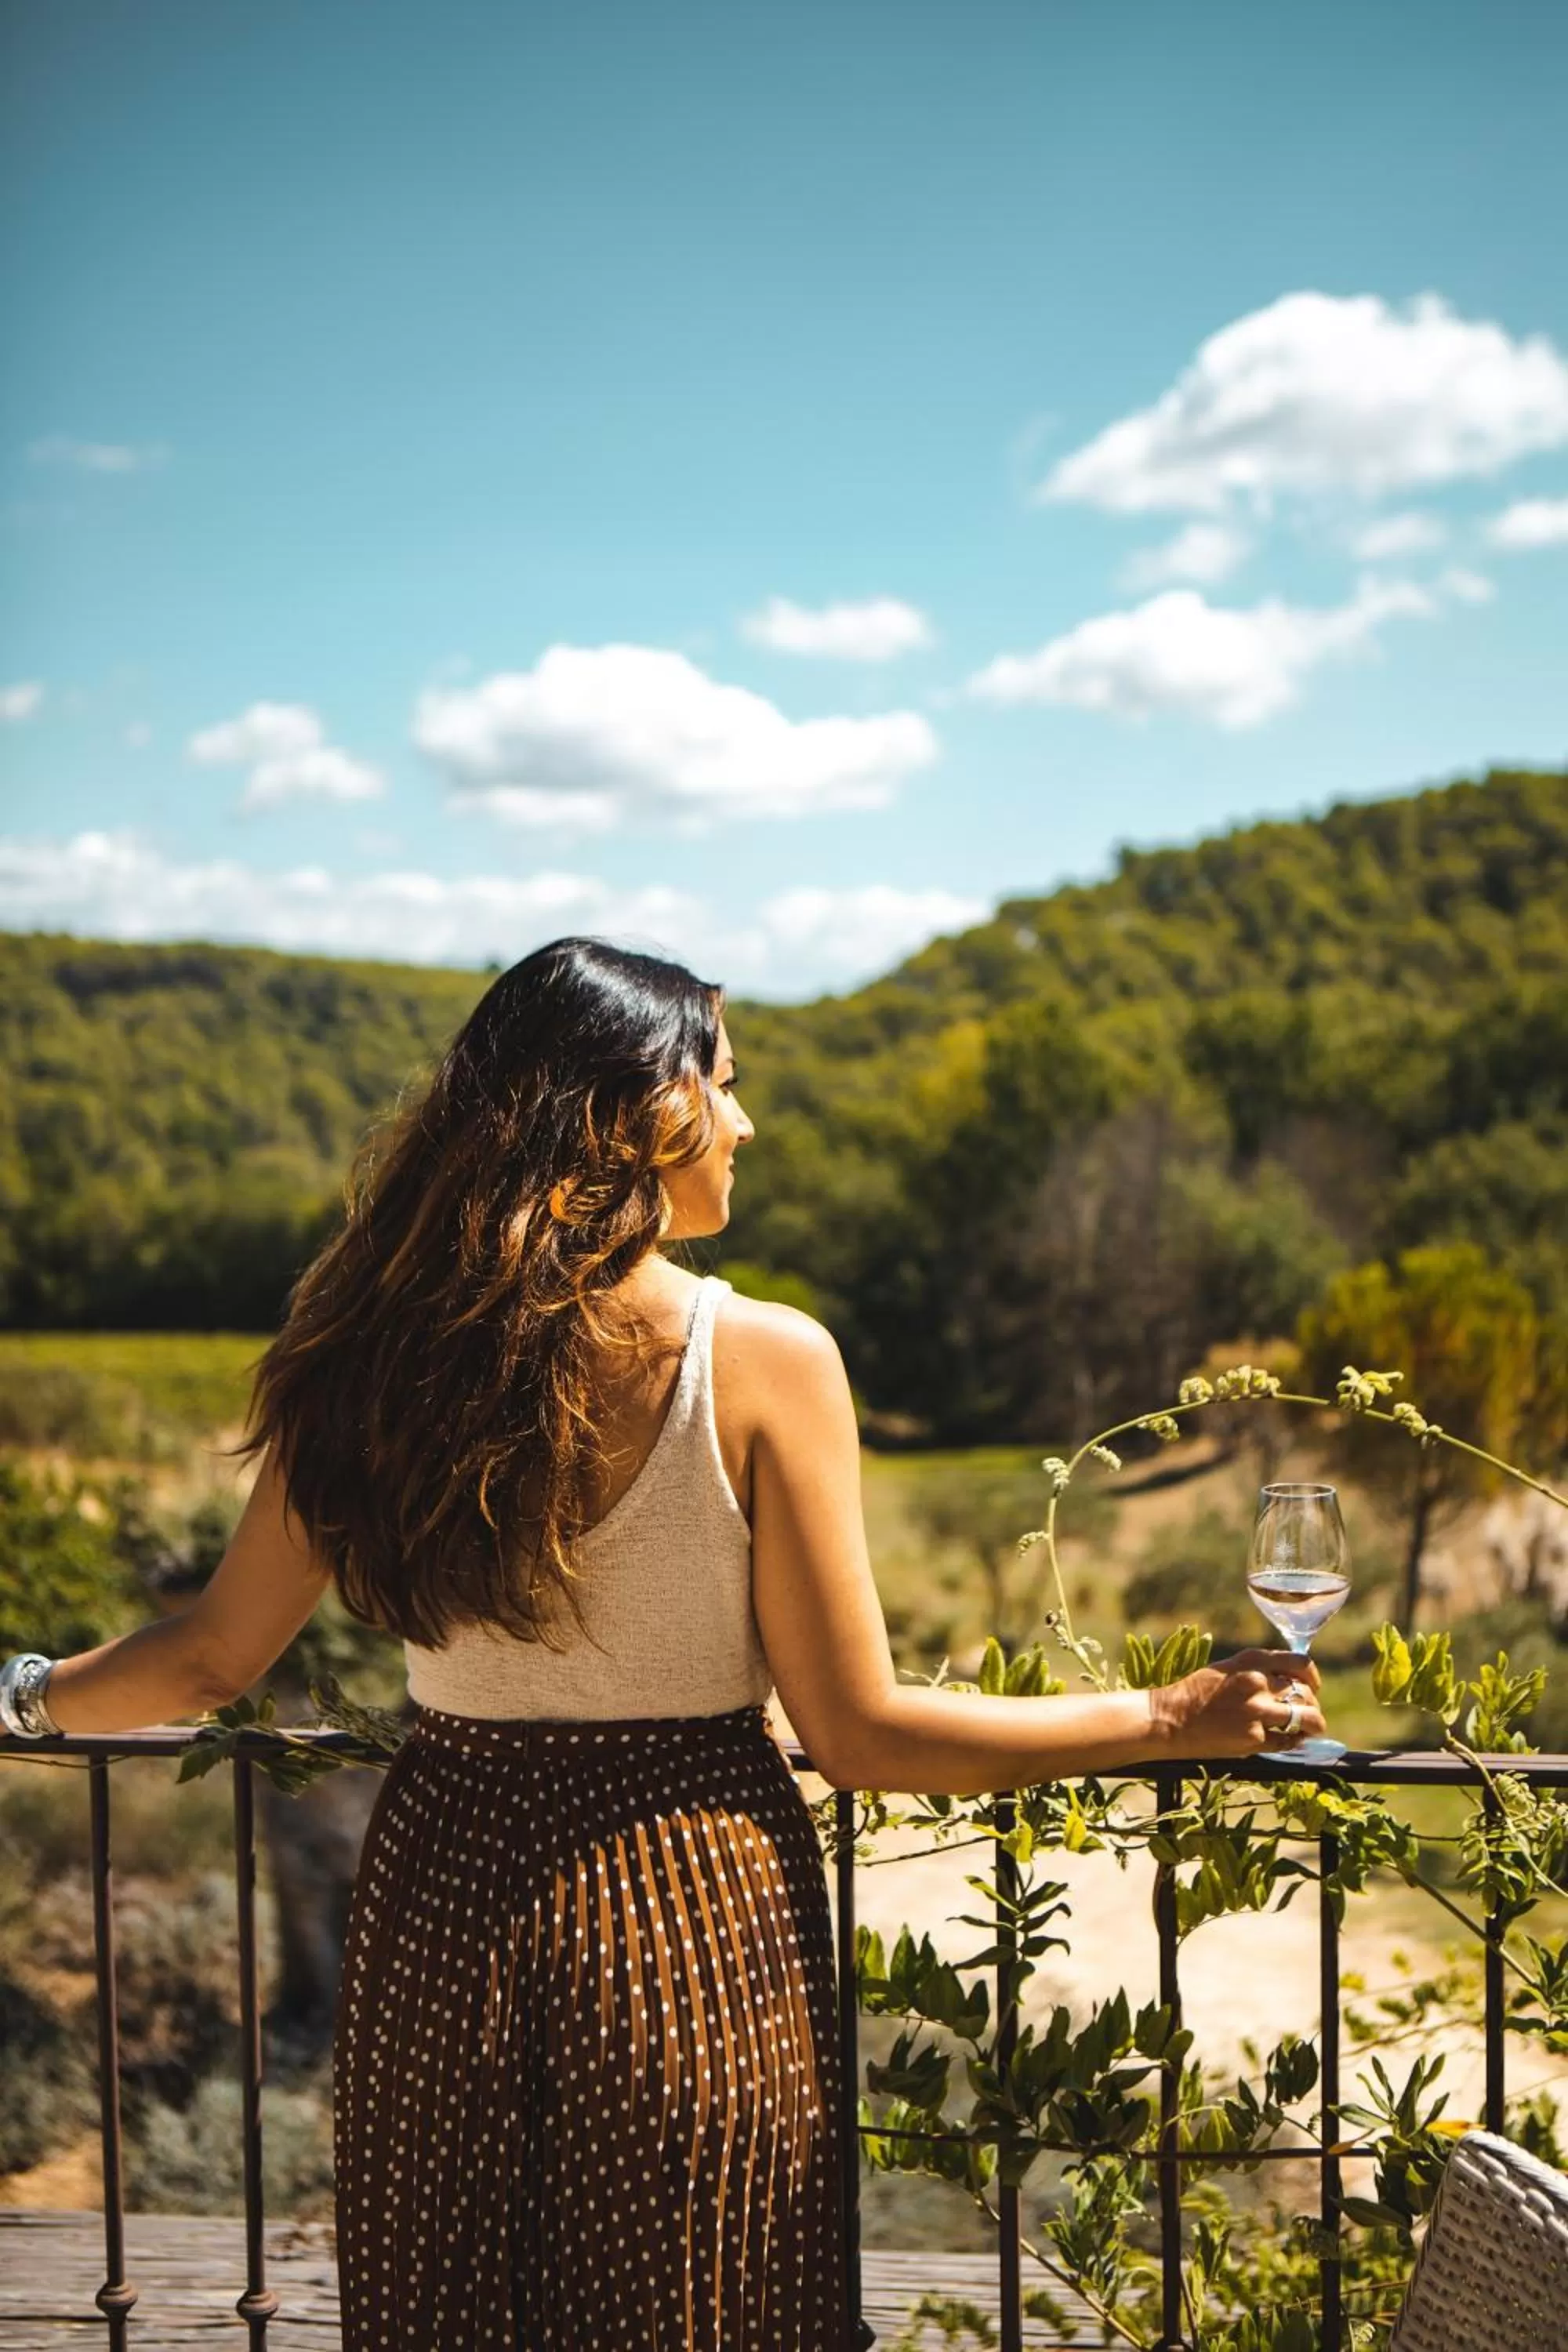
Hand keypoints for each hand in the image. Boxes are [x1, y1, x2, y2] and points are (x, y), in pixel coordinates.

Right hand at [1149, 1648, 1326, 1758]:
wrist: (1170, 1720)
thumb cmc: (1195, 1694)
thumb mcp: (1227, 1669)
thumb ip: (1257, 1671)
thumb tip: (1289, 1681)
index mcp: (1251, 1661)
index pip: (1300, 1663)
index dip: (1312, 1676)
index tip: (1312, 1685)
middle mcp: (1258, 1682)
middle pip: (1305, 1692)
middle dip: (1311, 1704)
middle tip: (1306, 1713)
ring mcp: (1258, 1711)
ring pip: (1307, 1717)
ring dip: (1312, 1724)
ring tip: (1308, 1729)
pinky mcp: (1254, 1738)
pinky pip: (1289, 1741)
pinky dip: (1293, 1742)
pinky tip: (1289, 1741)